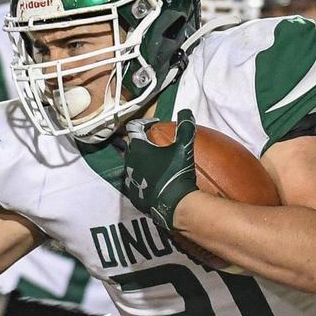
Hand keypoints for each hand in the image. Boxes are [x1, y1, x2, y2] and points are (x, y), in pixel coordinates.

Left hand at [123, 110, 197, 229]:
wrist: (172, 204)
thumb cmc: (176, 173)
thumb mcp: (184, 147)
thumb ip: (185, 127)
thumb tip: (186, 112)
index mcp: (138, 148)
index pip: (134, 127)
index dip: (144, 122)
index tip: (155, 123)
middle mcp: (129, 161)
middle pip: (130, 144)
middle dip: (140, 140)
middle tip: (153, 140)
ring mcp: (129, 179)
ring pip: (130, 162)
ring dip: (139, 158)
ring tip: (153, 159)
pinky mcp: (132, 194)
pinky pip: (133, 180)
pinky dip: (140, 175)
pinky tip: (151, 178)